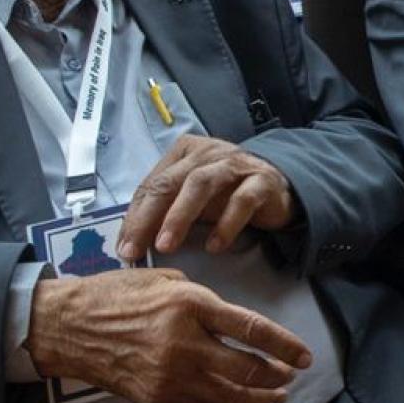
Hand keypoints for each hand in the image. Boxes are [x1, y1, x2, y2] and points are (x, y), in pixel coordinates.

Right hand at [26, 267, 310, 402]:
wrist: (67, 327)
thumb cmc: (115, 295)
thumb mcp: (165, 280)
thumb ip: (202, 302)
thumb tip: (232, 323)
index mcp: (189, 304)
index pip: (251, 329)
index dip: (284, 346)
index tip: (305, 356)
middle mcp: (184, 342)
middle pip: (247, 367)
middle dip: (277, 374)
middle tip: (292, 375)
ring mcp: (170, 375)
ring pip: (229, 394)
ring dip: (259, 397)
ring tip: (277, 395)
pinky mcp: (157, 397)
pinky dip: (227, 402)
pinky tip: (240, 399)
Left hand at [118, 134, 298, 261]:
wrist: (279, 186)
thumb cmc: (228, 193)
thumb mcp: (193, 198)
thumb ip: (167, 210)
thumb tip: (132, 241)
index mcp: (185, 152)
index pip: (151, 184)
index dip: (134, 217)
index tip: (124, 248)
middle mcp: (207, 153)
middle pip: (169, 182)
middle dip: (148, 218)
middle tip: (134, 249)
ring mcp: (235, 164)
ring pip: (200, 185)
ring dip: (180, 216)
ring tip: (166, 246)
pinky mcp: (262, 181)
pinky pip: (241, 201)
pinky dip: (226, 224)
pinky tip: (214, 246)